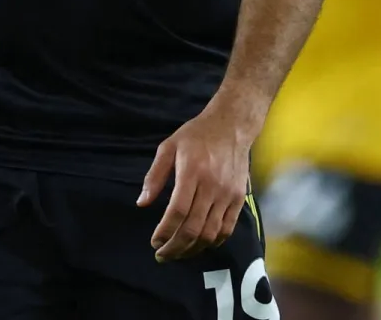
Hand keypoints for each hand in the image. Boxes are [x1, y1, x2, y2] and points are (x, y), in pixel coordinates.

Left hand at [137, 100, 256, 260]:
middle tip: (162, 255)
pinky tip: (201, 245)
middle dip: (176, 247)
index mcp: (192, 172)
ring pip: (211, 233)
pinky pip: (227, 228)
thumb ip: (154, 176)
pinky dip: (213, 242)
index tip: (154, 241)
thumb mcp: (168, 147)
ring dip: (193, 249)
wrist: (231, 126)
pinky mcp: (239, 198)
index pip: (178, 211)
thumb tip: (142, 203)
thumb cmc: (195, 135)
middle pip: (194, 227)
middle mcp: (212, 186)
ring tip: (179, 253)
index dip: (165, 231)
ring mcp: (228, 194)